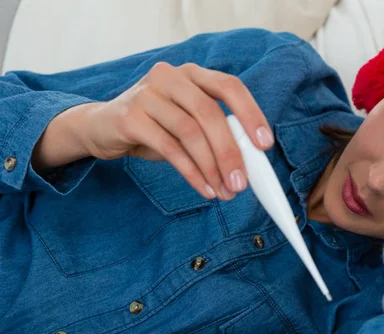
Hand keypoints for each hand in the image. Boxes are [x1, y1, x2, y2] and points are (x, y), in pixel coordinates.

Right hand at [61, 62, 273, 199]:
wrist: (101, 127)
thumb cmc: (155, 127)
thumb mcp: (187, 124)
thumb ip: (215, 134)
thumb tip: (247, 165)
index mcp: (192, 74)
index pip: (229, 86)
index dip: (251, 114)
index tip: (265, 144)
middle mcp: (171, 77)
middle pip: (210, 113)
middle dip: (230, 152)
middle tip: (241, 183)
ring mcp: (148, 94)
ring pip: (190, 133)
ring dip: (212, 167)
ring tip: (224, 191)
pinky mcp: (130, 116)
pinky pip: (169, 148)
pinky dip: (192, 172)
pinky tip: (205, 188)